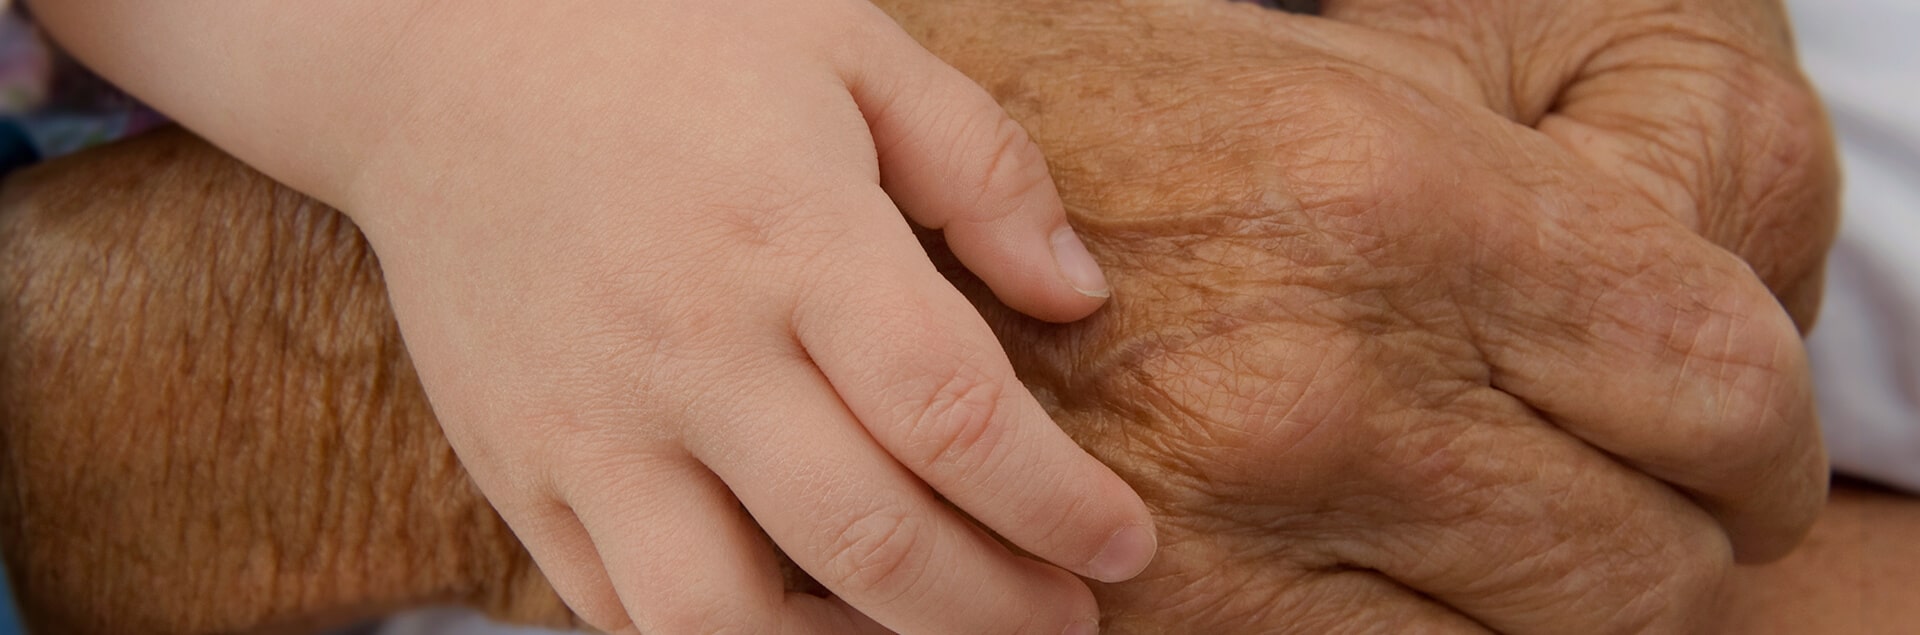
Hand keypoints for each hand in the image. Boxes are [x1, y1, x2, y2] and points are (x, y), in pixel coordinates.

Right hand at [332, 2, 1159, 632]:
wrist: (438, 59)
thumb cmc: (667, 41)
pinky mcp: (517, 469)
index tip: (1123, 546)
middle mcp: (690, 349)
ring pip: (727, 621)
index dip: (1059, 505)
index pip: (954, 415)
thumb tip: (1077, 296)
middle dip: (994, 612)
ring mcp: (590, 424)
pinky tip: (798, 618)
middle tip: (1064, 621)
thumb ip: (981, 170)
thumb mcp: (848, 47)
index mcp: (793, 235)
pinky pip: (622, 611)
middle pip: (868, 541)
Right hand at [871, 0, 1829, 629]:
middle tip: (1635, 506)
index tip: (1747, 456)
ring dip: (1545, 609)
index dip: (1773, 445)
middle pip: (1651, 568)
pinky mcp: (1161, 619)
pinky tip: (1389, 570)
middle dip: (1674, 546)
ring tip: (1491, 532)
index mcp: (1403, 206)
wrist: (876, 196)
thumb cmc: (1135, 122)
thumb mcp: (1361, 96)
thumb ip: (1559, 222)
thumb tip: (1721, 383)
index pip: (1726, 391)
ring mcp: (1231, 528)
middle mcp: (1325, 384)